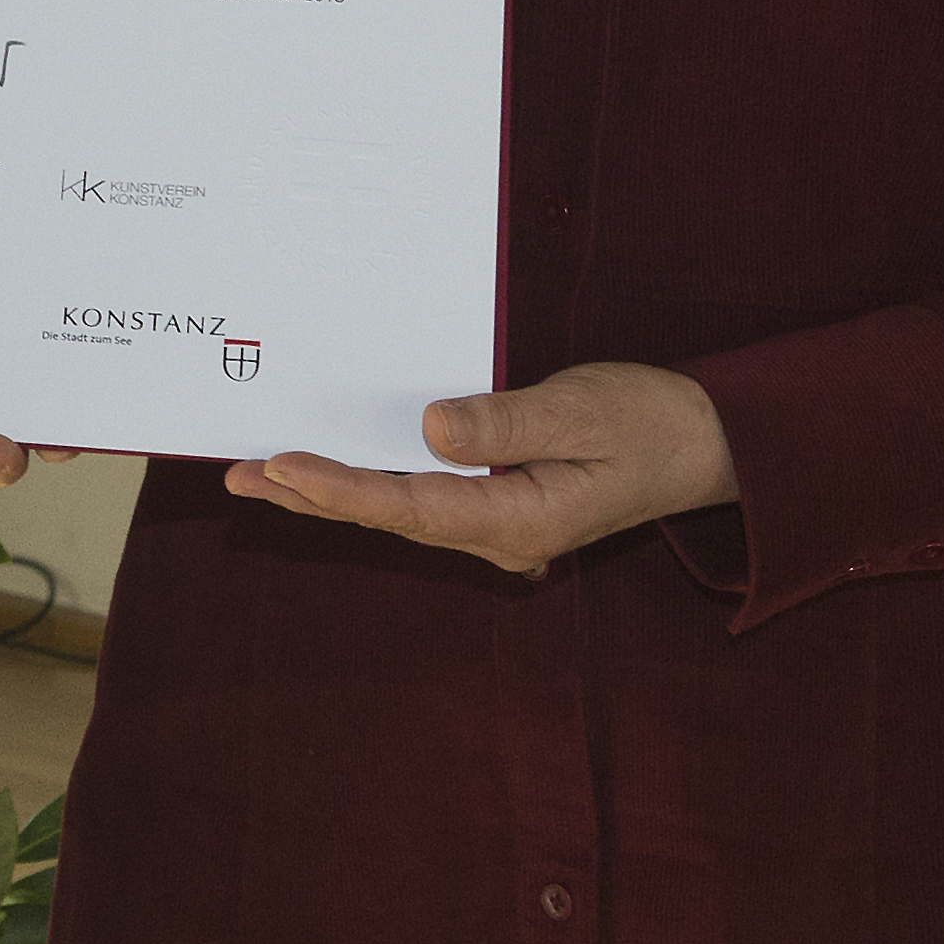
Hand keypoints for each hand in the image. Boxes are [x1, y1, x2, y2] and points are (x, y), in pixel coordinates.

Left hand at [225, 361, 738, 574]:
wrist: (705, 445)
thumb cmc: (649, 424)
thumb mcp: (581, 411)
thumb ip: (505, 422)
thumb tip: (432, 427)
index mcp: (520, 520)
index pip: (410, 508)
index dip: (341, 489)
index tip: (281, 468)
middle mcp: (500, 533)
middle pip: (389, 518)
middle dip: (311, 496)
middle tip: (237, 473)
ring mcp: (498, 523)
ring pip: (398, 512)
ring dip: (329, 494)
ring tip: (258, 475)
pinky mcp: (498, 502)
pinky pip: (420, 498)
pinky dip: (368, 484)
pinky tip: (329, 473)